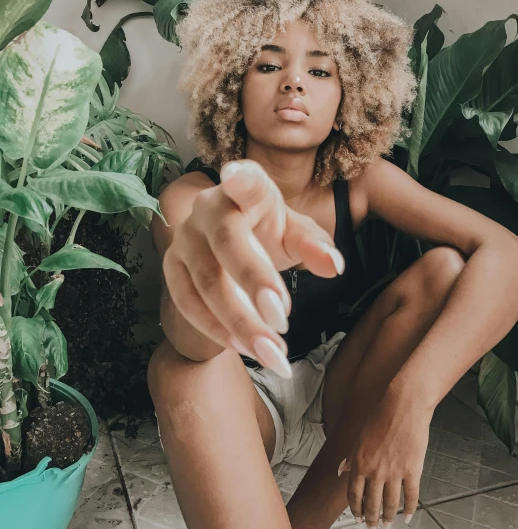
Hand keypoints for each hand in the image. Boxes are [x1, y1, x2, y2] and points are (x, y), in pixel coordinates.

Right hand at [163, 159, 344, 377]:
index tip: (236, 175)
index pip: (246, 181)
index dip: (241, 179)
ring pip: (205, 281)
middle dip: (254, 282)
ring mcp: (184, 239)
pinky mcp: (171, 268)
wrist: (225, 244)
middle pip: (227, 243)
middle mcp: (208, 209)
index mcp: (246, 191)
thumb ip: (314, 245)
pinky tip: (246, 348)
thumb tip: (334, 267)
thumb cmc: (265, 232)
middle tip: (282, 322)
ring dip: (240, 321)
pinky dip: (217, 329)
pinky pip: (189, 303)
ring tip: (272, 353)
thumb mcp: (295, 233)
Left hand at [337, 387, 431, 528]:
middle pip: (371, 503)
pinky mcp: (412, 471)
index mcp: (359, 463)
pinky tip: (407, 517)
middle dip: (370, 519)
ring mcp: (394, 473)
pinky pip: (411, 496)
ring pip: (390, 504)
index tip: (357, 518)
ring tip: (387, 527)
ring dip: (388, 518)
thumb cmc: (380, 418)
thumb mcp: (359, 437)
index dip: (355, 509)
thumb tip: (341, 470)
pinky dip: (409, 509)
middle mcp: (375, 472)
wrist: (403, 407)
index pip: (354, 494)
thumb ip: (351, 457)